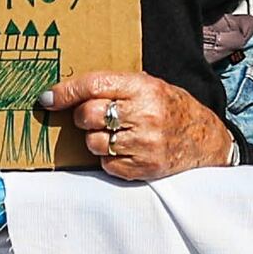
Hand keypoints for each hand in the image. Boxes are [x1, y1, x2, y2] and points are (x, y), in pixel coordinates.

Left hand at [45, 69, 236, 183]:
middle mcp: (144, 115)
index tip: (47, 98)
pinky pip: (106, 163)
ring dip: (96, 139)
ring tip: (116, 134)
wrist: (205, 140)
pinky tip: (126, 149)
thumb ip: (114, 86)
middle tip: (95, 116)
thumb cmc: (171, 108)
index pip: (94, 86)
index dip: (65, 92)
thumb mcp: (149, 85)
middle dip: (83, 116)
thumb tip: (66, 93)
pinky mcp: (143, 168)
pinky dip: (109, 158)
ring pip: (93, 142)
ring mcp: (144, 144)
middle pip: (88, 115)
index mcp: (144, 88)